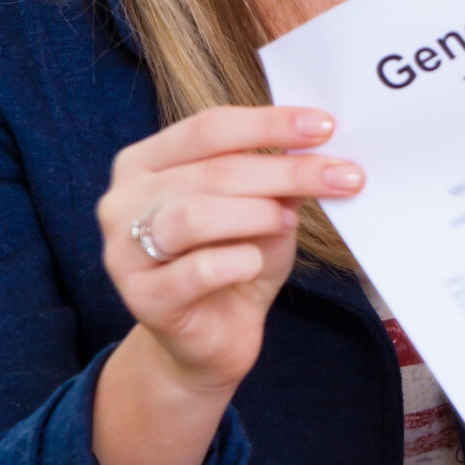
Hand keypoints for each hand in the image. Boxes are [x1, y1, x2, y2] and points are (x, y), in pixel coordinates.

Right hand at [96, 105, 356, 393]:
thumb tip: (318, 145)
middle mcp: (122, 200)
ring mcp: (123, 250)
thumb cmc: (233, 262)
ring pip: (196, 215)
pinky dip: (241, 262)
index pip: (209, 128)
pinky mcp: (142, 298)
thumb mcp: (262, 210)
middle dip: (286, 171)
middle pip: (212, 170)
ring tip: (288, 222)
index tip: (325, 126)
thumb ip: (277, 178)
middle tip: (342, 176)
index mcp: (146, 163)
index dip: (269, 124)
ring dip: (258, 214)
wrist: (210, 340)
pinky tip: (255, 264)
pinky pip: (199, 269)